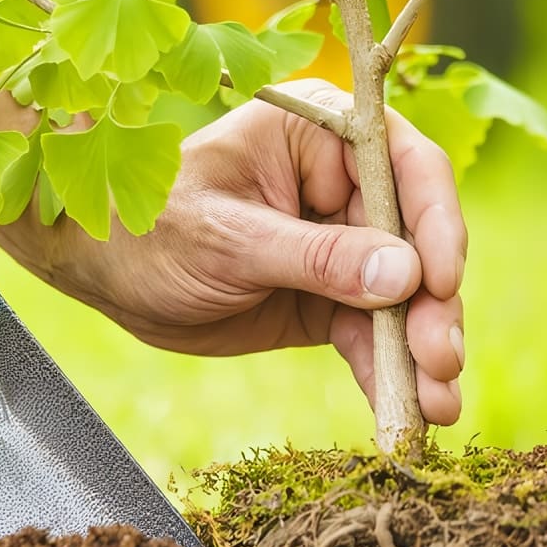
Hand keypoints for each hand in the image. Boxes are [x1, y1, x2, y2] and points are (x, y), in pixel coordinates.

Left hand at [15, 80, 466, 424]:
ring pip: (404, 296)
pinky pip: (371, 334)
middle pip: (418, 241)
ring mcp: (341, 244)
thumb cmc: (151, 228)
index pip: (405, 167)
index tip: (441, 282)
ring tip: (435, 404)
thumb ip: (315, 258)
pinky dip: (389, 371)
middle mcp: (343, 184)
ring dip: (422, 350)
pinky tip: (408, 412)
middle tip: (440, 361)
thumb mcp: (228, 240)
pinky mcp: (329, 298)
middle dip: (433, 306)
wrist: (105, 272)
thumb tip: (406, 275)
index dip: (435, 224)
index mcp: (319, 133)